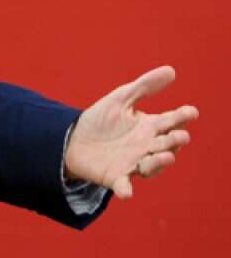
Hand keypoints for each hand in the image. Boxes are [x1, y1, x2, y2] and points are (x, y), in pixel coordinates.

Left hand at [65, 66, 198, 198]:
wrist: (71, 140)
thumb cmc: (100, 120)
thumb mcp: (120, 99)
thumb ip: (144, 87)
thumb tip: (171, 70)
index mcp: (148, 127)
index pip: (170, 121)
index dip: (182, 116)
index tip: (191, 111)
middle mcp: (146, 147)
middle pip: (166, 144)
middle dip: (174, 141)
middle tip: (180, 136)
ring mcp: (132, 163)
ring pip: (152, 165)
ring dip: (159, 162)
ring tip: (165, 156)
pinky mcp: (115, 177)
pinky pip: (123, 185)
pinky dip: (125, 189)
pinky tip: (127, 191)